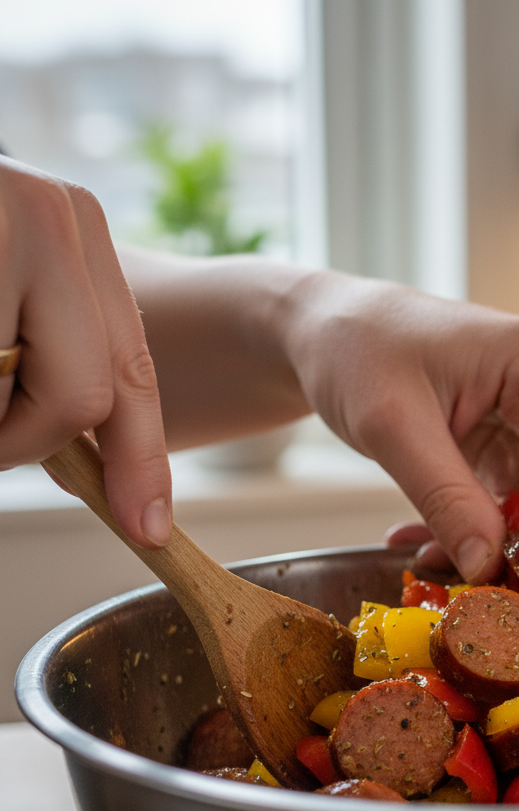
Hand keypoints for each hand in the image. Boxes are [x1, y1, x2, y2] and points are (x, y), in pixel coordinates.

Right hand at [0, 158, 171, 547]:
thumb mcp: (19, 285)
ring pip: (10, 398)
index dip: (141, 461)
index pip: (131, 372)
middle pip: (83, 399)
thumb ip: (59, 355)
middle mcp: (53, 220)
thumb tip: (89, 463)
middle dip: (27, 441)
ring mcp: (2, 230)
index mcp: (82, 233)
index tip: (149, 527)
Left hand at [282, 273, 518, 602]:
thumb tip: (488, 571)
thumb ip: (444, 497)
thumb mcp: (392, 425)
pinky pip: (514, 506)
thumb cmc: (358, 350)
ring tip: (441, 572)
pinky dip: (480, 535)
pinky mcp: (510, 444)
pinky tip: (426, 548)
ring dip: (508, 551)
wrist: (328, 330)